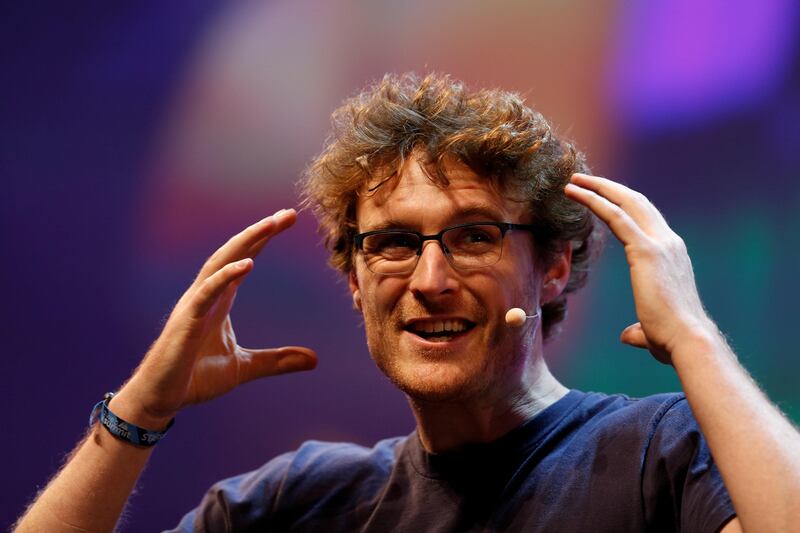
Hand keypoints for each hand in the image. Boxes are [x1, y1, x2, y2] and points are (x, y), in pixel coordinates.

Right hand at [114, 209, 316, 424]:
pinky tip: (247, 264)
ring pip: (219, 264)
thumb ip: (277, 361)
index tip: (287, 219)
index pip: (244, 260)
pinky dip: (225, 276)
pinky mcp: (185, 322)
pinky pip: (206, 293)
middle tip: (287, 214)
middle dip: (259, 232)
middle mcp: (206, 295)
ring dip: (245, 242)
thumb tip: (314, 360)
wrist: (161, 399)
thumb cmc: (195, 378)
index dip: (264, 240)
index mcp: (220, 300)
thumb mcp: (245, 368)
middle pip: (234, 253)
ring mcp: (194, 306)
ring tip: (269, 225)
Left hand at [563, 174, 715, 364]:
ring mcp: (660, 244)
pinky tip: (575, 193)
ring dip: (598, 188)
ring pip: (626, 202)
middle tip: (582, 180)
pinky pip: (616, 216)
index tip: (603, 197)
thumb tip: (628, 336)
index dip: (624, 205)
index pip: (646, 219)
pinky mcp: (646, 250)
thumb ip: (638, 330)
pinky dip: (594, 200)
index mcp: (672, 255)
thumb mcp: (651, 330)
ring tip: (573, 182)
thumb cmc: (671, 339)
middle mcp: (669, 243)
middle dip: (610, 188)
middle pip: (637, 202)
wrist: (687, 340)